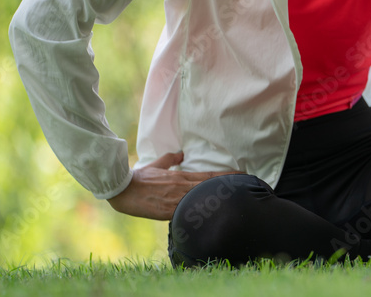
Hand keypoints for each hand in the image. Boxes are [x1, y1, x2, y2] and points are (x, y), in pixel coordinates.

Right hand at [107, 152, 241, 220]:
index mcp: (181, 176)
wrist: (124, 190)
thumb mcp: (157, 164)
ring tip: (236, 200)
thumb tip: (181, 153)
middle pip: (211, 188)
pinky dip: (202, 214)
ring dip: (219, 200)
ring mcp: (177, 200)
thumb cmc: (140, 177)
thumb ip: (171, 159)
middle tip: (246, 186)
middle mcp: (182, 187)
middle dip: (228, 188)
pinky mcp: (169, 212)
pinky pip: (190, 213)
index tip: (241, 174)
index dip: (226, 176)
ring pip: (204, 200)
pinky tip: (215, 216)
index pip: (209, 176)